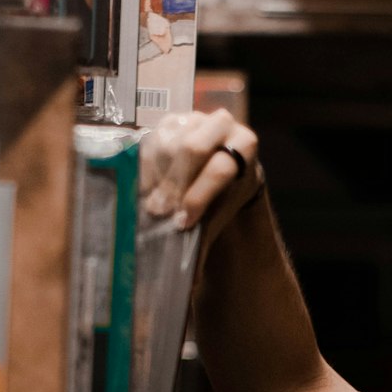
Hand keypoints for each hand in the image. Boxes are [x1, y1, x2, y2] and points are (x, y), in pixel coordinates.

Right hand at [138, 108, 262, 236]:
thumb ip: (208, 226)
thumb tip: (188, 273)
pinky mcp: (170, 121)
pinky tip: (147, 190)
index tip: (182, 222)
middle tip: (160, 213)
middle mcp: (222, 124)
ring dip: (157, 179)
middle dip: (174, 185)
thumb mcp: (225, 208)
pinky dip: (146, 170)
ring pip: (169, 145)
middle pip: (192, 149)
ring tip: (154, 206)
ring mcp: (194, 119)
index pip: (220, 168)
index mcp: (245, 144)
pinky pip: (151, 143)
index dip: (199, 197)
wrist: (223, 167)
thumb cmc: (225, 193)